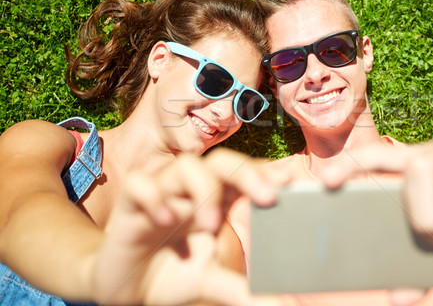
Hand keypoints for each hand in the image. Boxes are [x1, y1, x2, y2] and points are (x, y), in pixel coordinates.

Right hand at [91, 148, 288, 305]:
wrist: (125, 288)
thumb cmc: (172, 274)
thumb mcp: (210, 282)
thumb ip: (241, 289)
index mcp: (216, 201)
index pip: (244, 174)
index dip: (265, 172)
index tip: (290, 180)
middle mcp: (192, 191)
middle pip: (221, 161)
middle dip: (246, 172)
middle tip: (268, 196)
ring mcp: (162, 193)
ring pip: (185, 166)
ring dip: (203, 189)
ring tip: (211, 224)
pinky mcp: (130, 205)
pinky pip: (139, 185)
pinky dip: (153, 196)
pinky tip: (165, 217)